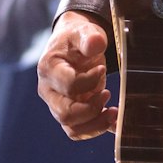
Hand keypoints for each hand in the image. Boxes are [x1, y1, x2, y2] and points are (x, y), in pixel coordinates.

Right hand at [37, 11, 115, 139]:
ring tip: (114, 112)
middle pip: (65, 113)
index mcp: (49, 68)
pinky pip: (78, 131)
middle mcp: (48, 90)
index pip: (68, 85)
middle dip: (92, 109)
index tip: (102, 68)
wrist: (72, 44)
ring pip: (71, 128)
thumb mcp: (83, 31)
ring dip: (96, 124)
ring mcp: (56, 104)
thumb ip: (89, 37)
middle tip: (108, 94)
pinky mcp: (68, 112)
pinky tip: (112, 119)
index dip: (89, 81)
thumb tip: (95, 45)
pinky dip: (97, 129)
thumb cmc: (76, 38)